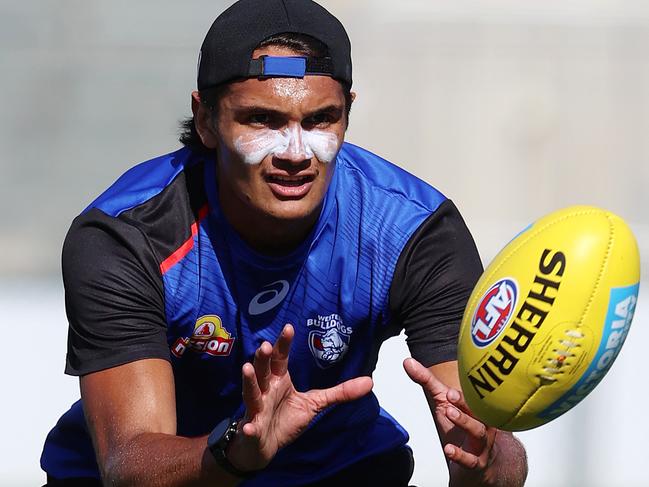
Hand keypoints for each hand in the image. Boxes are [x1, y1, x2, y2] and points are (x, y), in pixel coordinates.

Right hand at [227, 324, 372, 471]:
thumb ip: (339, 392)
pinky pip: (250, 428)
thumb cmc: (285, 420)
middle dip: (263, 357)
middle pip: (263, 370)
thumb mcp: (315, 404)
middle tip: (265, 345)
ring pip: (252, 392)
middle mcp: (266, 390)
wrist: (262, 447)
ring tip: (246, 368)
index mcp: (279, 380)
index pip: (280, 358)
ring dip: (249, 381)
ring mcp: (257, 409)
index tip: (289, 328)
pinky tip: (248, 427)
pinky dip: (249, 428)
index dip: (283, 344)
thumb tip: (369, 382)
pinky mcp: (252, 429)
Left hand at [404, 358, 497, 485]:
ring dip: (465, 422)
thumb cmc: (460, 427)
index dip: (461, 394)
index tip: (448, 391)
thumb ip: (427, 381)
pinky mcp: (476, 463)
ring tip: (449, 413)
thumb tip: (407, 362)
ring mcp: (481, 443)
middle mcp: (483, 422)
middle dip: (464, 403)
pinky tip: (449, 449)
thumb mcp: (442, 401)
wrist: (474, 461)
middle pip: (478, 409)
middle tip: (449, 398)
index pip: (472, 397)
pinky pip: (471, 460)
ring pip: (479, 432)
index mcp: (476, 406)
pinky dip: (461, 455)